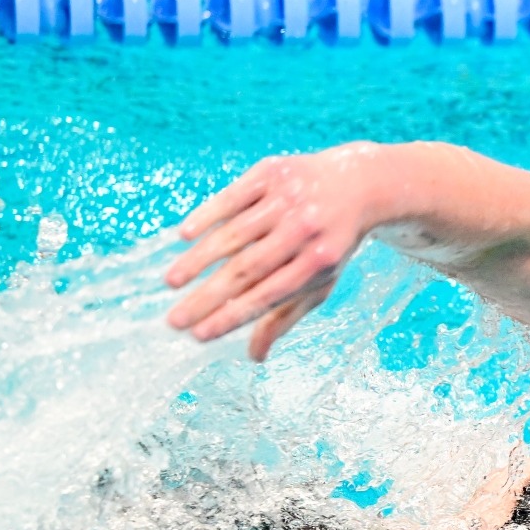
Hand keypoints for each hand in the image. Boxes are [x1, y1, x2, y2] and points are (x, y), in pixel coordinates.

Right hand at [165, 143, 390, 360]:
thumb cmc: (330, 243)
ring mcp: (287, 199)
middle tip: (174, 319)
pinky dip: (207, 215)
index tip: (198, 334)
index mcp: (319, 262)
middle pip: (246, 269)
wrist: (357, 184)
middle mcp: (304, 230)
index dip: (232, 316)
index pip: (268, 296)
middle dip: (207, 298)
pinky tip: (185, 237)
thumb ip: (286, 316)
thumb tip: (255, 357)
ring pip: (234, 234)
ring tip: (172, 282)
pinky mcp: (272, 172)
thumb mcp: (320, 281)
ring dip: (198, 260)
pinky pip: (233, 197)